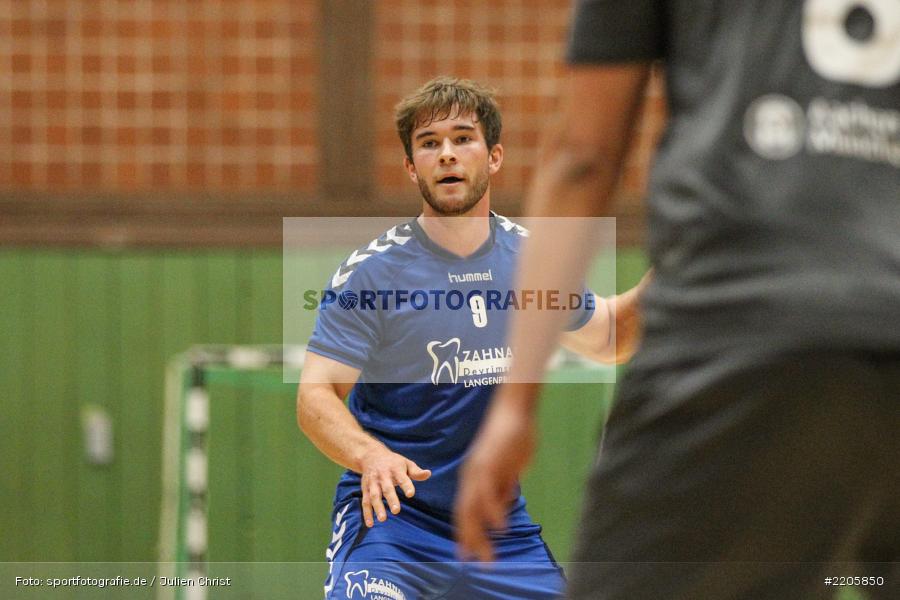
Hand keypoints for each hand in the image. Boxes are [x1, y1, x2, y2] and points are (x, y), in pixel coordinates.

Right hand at [358, 445, 430, 526]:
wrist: (371, 455)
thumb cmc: (393, 462)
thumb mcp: (406, 463)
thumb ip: (416, 472)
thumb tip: (428, 474)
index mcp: (395, 469)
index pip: (402, 478)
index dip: (406, 486)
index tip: (410, 494)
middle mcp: (383, 476)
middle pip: (387, 488)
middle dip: (391, 499)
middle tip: (396, 511)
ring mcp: (373, 483)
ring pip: (374, 495)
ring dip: (377, 507)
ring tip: (383, 519)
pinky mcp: (365, 489)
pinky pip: (365, 502)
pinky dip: (367, 513)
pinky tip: (371, 524)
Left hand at [455, 391, 536, 561]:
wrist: (513, 411)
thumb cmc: (512, 438)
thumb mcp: (506, 468)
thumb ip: (503, 485)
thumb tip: (502, 503)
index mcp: (473, 477)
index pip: (464, 510)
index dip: (463, 532)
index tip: (464, 553)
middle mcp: (471, 476)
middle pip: (464, 514)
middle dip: (469, 540)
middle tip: (474, 562)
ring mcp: (480, 471)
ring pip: (473, 508)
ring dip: (479, 534)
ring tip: (485, 555)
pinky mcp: (491, 465)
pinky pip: (489, 492)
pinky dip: (493, 511)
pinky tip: (499, 527)